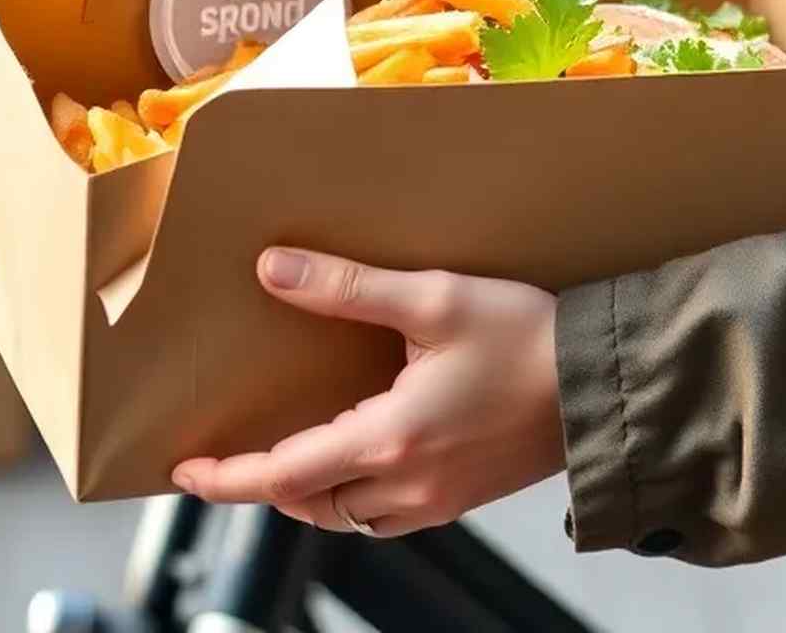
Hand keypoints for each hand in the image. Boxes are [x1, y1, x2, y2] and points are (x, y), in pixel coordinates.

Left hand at [171, 248, 565, 535]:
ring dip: (313, 491)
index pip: (282, 475)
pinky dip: (358, 493)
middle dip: (269, 483)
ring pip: (349, 515)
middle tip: (236, 452)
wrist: (600, 380)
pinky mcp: (464, 497)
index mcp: (389, 439)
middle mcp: (406, 485)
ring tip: (295, 451)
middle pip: (310, 503)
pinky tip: (367, 451)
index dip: (228, 477)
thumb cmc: (526, 335)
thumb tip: (273, 270)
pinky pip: (388, 513)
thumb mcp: (435, 298)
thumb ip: (348, 289)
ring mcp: (438, 500)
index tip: (185, 469)